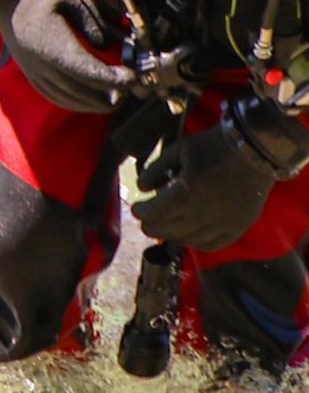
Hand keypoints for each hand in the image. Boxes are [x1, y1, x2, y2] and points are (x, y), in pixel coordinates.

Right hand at [0, 0, 128, 113]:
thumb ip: (96, 23)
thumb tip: (111, 45)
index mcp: (51, 44)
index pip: (90, 73)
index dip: (116, 80)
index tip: (133, 75)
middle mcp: (40, 64)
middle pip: (83, 93)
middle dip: (111, 95)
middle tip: (130, 86)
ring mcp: (34, 72)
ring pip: (71, 100)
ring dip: (96, 102)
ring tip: (116, 94)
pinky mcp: (31, 74)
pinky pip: (57, 97)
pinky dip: (78, 102)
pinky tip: (92, 98)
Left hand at [136, 104, 308, 251]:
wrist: (254, 150)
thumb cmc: (212, 147)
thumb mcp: (177, 151)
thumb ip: (154, 170)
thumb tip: (141, 187)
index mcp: (182, 196)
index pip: (152, 214)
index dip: (140, 212)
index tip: (137, 207)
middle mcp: (200, 216)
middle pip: (166, 230)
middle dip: (152, 225)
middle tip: (148, 219)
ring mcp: (222, 225)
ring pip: (188, 241)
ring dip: (173, 234)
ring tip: (168, 226)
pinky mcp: (238, 228)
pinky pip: (213, 245)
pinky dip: (197, 243)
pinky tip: (191, 235)